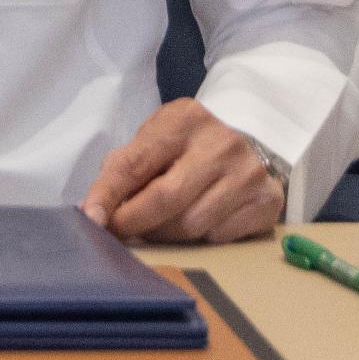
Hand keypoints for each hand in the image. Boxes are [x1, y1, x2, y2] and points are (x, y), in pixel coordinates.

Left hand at [82, 99, 285, 245]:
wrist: (253, 131)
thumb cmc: (191, 139)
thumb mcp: (156, 136)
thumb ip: (126, 166)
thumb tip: (94, 209)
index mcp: (183, 121)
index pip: (135, 164)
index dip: (108, 195)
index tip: (91, 219)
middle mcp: (221, 145)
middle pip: (165, 200)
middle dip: (133, 222)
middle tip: (118, 231)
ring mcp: (248, 175)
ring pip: (191, 226)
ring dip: (164, 234)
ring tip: (158, 223)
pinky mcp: (267, 202)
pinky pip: (219, 237)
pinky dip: (200, 238)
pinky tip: (197, 220)